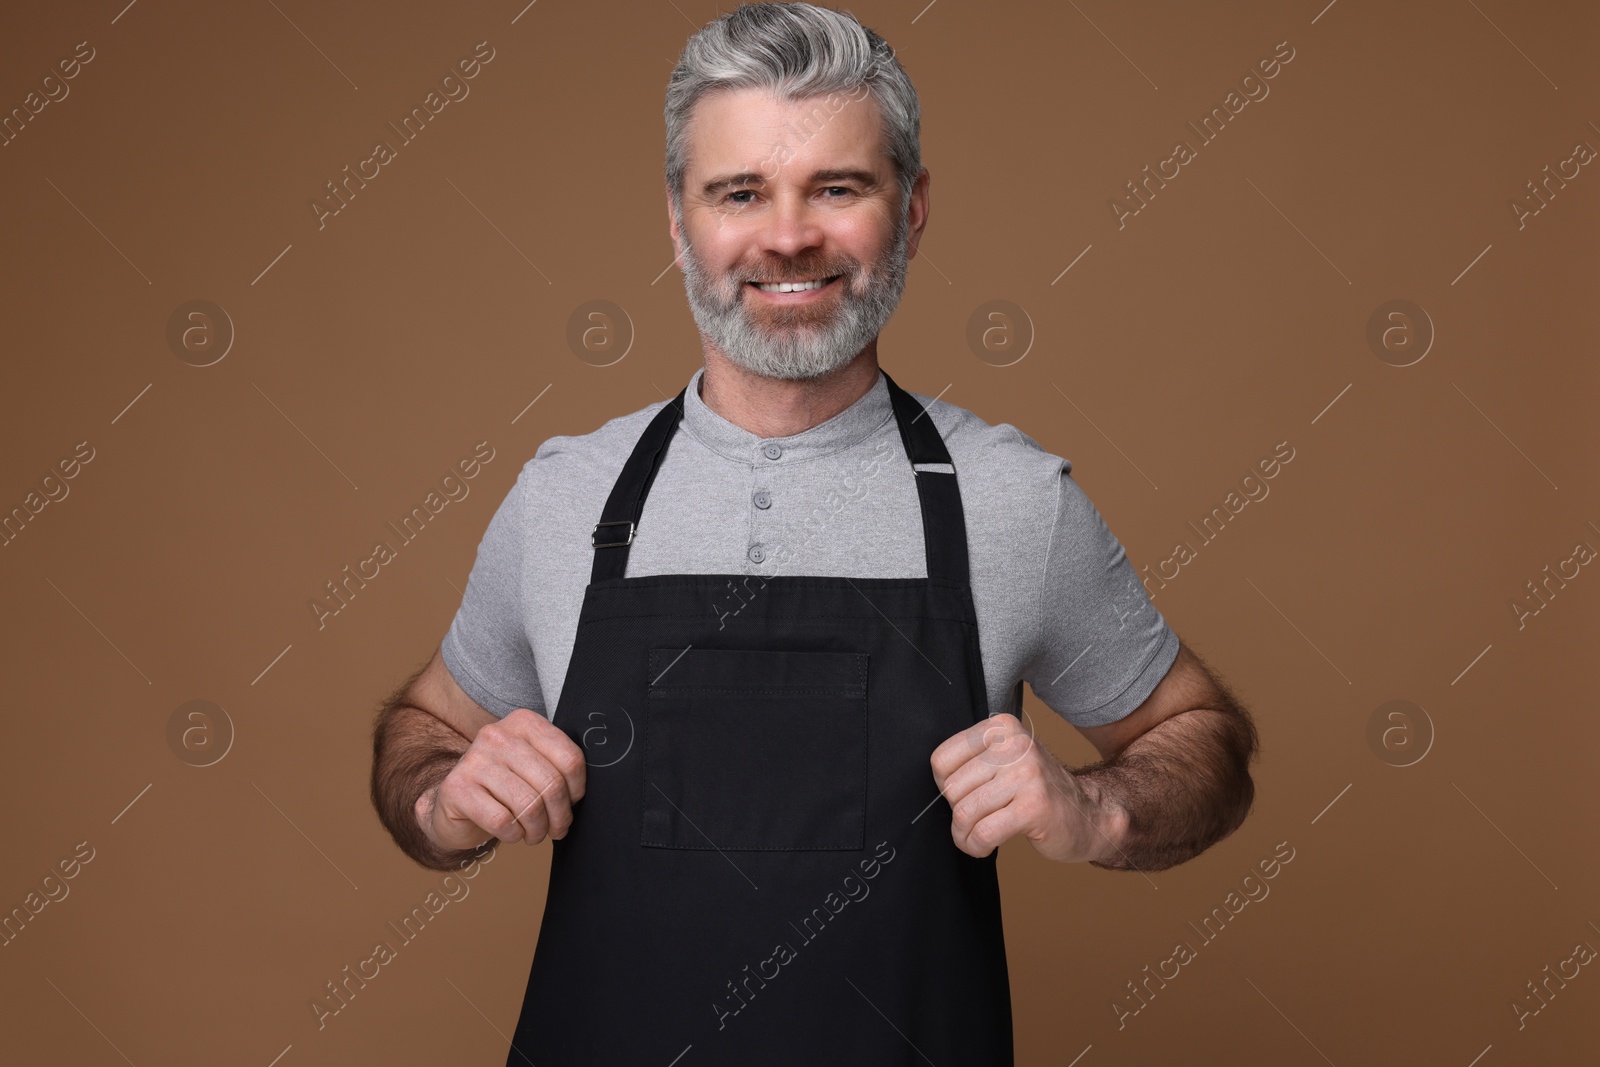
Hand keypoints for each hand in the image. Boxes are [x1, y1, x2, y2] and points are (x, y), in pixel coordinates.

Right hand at [417, 707, 586, 850]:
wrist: (454, 802)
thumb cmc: (503, 786)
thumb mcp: (532, 766)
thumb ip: (557, 767)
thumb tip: (584, 794)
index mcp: (524, 723)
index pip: (570, 758)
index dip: (578, 790)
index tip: (572, 803)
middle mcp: (498, 735)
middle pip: (551, 783)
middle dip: (560, 816)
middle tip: (556, 829)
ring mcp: (474, 759)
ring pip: (529, 805)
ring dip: (537, 830)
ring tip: (534, 834)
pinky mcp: (457, 787)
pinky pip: (502, 820)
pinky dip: (513, 835)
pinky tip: (512, 833)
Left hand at [929, 712, 1122, 863]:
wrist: (1090, 813)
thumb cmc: (1037, 790)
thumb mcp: (1005, 760)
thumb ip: (972, 761)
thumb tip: (933, 784)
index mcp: (1001, 727)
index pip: (942, 759)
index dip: (945, 787)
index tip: (964, 796)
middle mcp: (1014, 745)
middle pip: (952, 788)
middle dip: (956, 815)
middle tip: (974, 822)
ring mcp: (1026, 775)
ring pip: (965, 813)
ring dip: (964, 835)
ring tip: (976, 837)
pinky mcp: (1034, 807)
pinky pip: (983, 833)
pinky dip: (975, 847)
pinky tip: (984, 847)